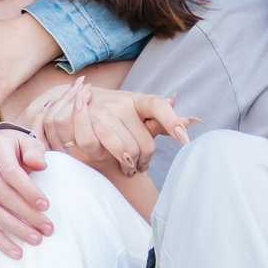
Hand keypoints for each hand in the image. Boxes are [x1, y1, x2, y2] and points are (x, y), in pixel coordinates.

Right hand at [0, 126, 51, 257]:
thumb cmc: (16, 146)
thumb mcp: (27, 142)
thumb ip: (34, 152)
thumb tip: (41, 165)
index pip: (10, 173)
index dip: (28, 191)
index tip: (46, 205)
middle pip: (2, 195)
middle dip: (26, 214)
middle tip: (47, 228)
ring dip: (14, 229)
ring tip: (35, 240)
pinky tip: (15, 252)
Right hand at [30, 81, 193, 177]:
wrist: (76, 100)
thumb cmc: (115, 113)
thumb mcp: (138, 113)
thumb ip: (161, 119)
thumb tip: (191, 121)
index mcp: (138, 99)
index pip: (158, 106)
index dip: (172, 121)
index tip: (185, 140)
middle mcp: (122, 103)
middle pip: (145, 141)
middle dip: (146, 159)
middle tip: (143, 166)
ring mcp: (104, 112)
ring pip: (128, 149)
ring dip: (132, 164)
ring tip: (131, 168)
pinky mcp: (87, 123)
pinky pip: (106, 147)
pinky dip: (116, 160)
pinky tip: (120, 164)